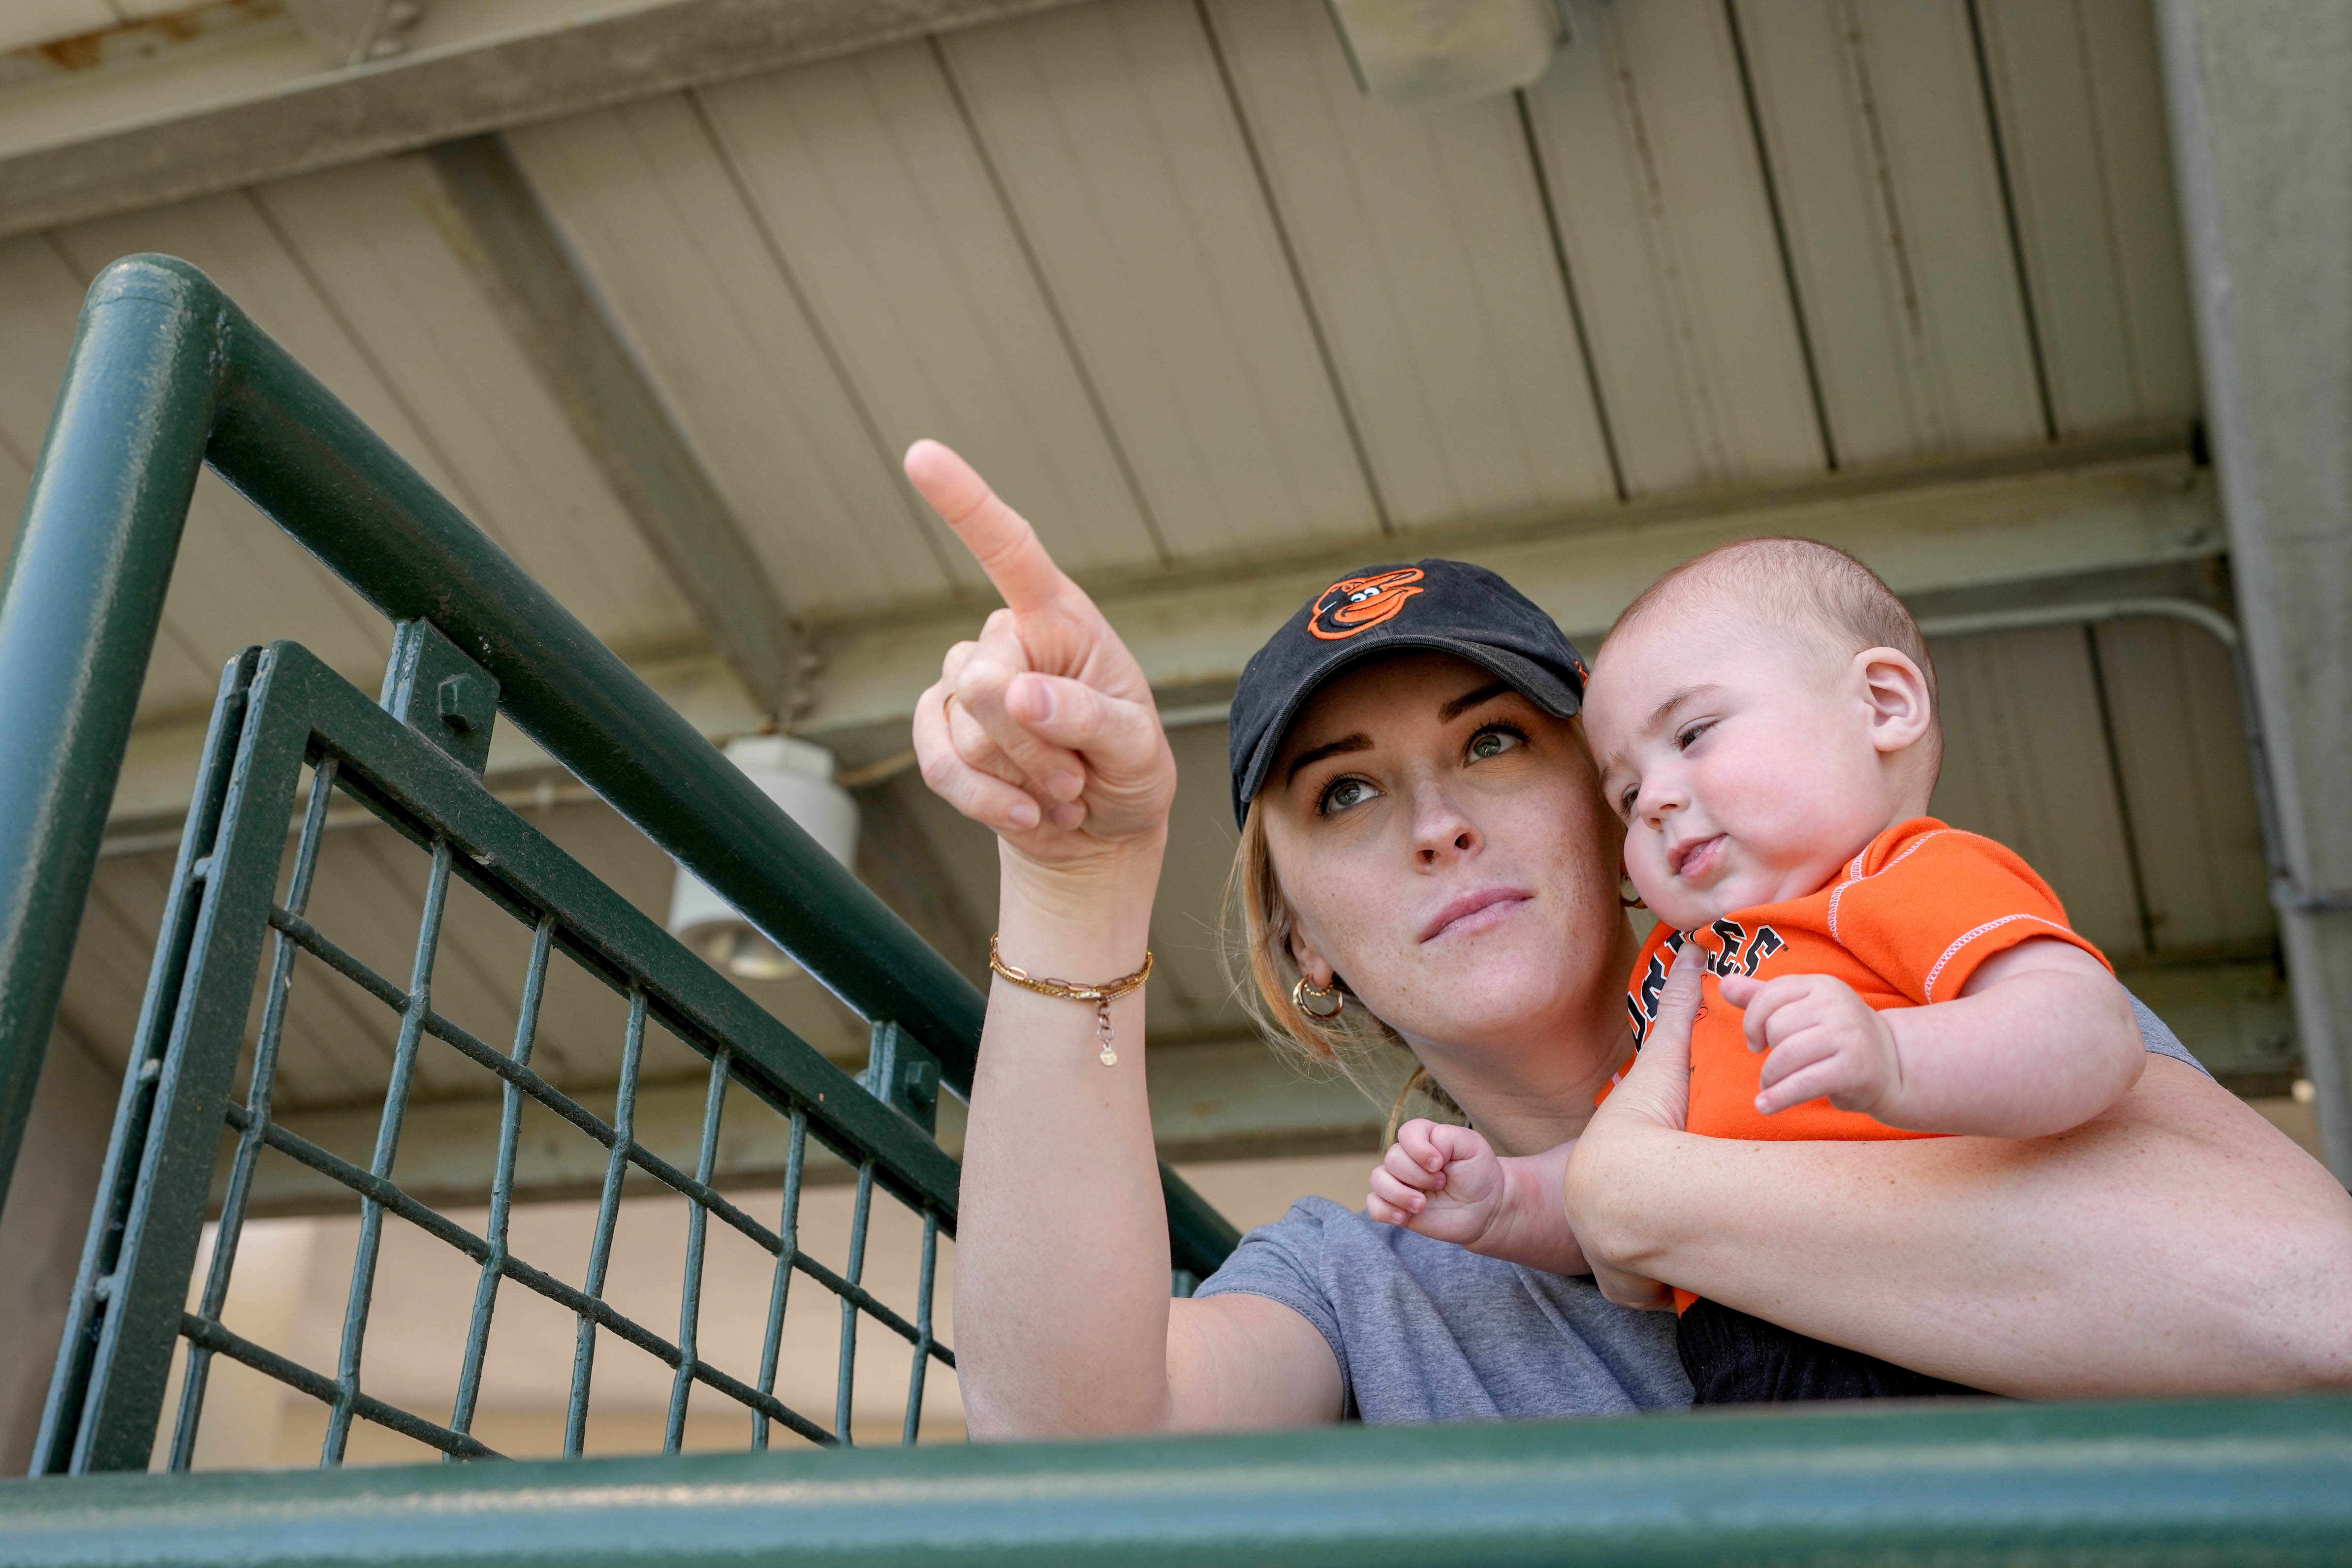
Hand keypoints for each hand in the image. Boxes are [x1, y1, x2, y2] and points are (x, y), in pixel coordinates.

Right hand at [905, 442, 1176, 873]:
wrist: (1096, 830)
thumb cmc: (1127, 768)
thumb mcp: (1136, 747)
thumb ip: (1088, 718)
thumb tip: (1017, 693)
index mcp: (1059, 616)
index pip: (1009, 549)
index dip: (964, 502)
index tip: (919, 454)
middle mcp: (1005, 638)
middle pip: (983, 683)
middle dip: (1034, 747)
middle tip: (1078, 776)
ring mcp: (963, 683)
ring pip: (965, 735)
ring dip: (1023, 781)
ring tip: (1064, 790)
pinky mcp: (938, 730)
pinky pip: (939, 767)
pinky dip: (986, 803)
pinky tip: (1028, 815)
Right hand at [1367, 1120, 1503, 1244]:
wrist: (1485, 1208)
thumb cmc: (1479, 1173)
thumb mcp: (1473, 1147)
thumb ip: (1449, 1136)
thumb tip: (1427, 1149)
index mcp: (1424, 1138)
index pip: (1407, 1133)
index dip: (1419, 1149)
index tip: (1440, 1165)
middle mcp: (1408, 1158)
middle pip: (1392, 1159)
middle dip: (1418, 1176)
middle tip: (1442, 1184)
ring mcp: (1400, 1182)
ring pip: (1378, 1180)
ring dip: (1399, 1194)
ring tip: (1422, 1205)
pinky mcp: (1396, 1205)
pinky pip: (1374, 1205)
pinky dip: (1385, 1211)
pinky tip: (1404, 1217)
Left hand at [1564, 943, 1703, 1309]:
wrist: (1632, 1192)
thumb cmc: (1645, 1125)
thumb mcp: (1667, 1064)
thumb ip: (1679, 1008)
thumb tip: (1691, 948)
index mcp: (1608, 1163)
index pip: (1622, 1168)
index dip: (1641, 1169)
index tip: (1667, 1168)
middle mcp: (1600, 1210)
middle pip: (1625, 1221)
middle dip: (1648, 1224)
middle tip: (1685, 1217)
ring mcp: (1613, 1257)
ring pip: (1632, 1265)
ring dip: (1654, 1263)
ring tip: (1690, 1250)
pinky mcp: (1627, 1287)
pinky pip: (1644, 1293)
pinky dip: (1659, 1290)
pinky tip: (1680, 1281)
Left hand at [1717, 971, 1899, 1116]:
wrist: (1892, 1065)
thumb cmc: (1837, 1037)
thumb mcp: (1803, 1010)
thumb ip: (1762, 998)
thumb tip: (1724, 983)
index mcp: (1821, 985)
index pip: (1769, 995)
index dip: (1752, 1021)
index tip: (1755, 1042)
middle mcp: (1836, 1004)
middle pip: (1777, 1027)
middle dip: (1768, 1053)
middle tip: (1775, 1069)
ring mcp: (1848, 1035)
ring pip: (1787, 1055)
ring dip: (1770, 1078)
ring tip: (1770, 1088)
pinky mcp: (1854, 1068)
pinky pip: (1803, 1083)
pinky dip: (1779, 1097)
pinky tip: (1765, 1106)